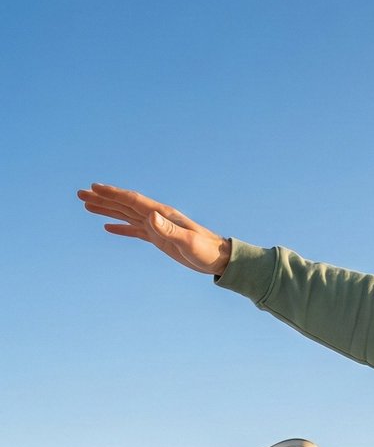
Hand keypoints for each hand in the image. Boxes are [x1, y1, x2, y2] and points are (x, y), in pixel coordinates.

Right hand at [76, 183, 231, 274]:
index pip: (133, 201)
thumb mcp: (188, 242)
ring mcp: (157, 227)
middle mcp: (158, 217)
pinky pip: (135, 230)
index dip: (113, 194)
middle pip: (125, 205)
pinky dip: (121, 227)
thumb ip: (170, 229)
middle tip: (80, 193)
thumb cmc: (206, 250)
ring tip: (86, 205)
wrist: (219, 259)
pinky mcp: (159, 239)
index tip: (93, 188)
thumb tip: (151, 215)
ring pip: (126, 215)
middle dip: (103, 198)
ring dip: (107, 210)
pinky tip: (108, 227)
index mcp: (163, 214)